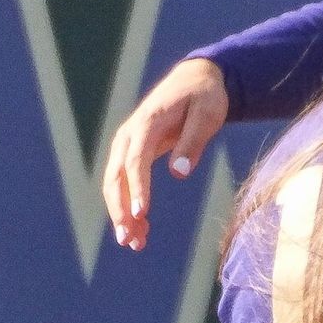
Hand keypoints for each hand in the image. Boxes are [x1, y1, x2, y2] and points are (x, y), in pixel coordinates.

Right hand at [101, 58, 227, 250]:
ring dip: (121, 213)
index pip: (135, 160)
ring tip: (134, 244)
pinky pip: (124, 181)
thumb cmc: (204, 97)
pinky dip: (128, 204)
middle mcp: (129, 134)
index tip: (140, 213)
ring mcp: (127, 143)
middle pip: (116, 176)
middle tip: (130, 240)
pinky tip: (140, 229)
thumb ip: (192, 142)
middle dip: (120, 210)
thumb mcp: (207, 114)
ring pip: (115, 183)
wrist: (195, 79)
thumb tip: (178, 173)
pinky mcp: (132, 152)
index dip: (137, 188)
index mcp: (146, 123)